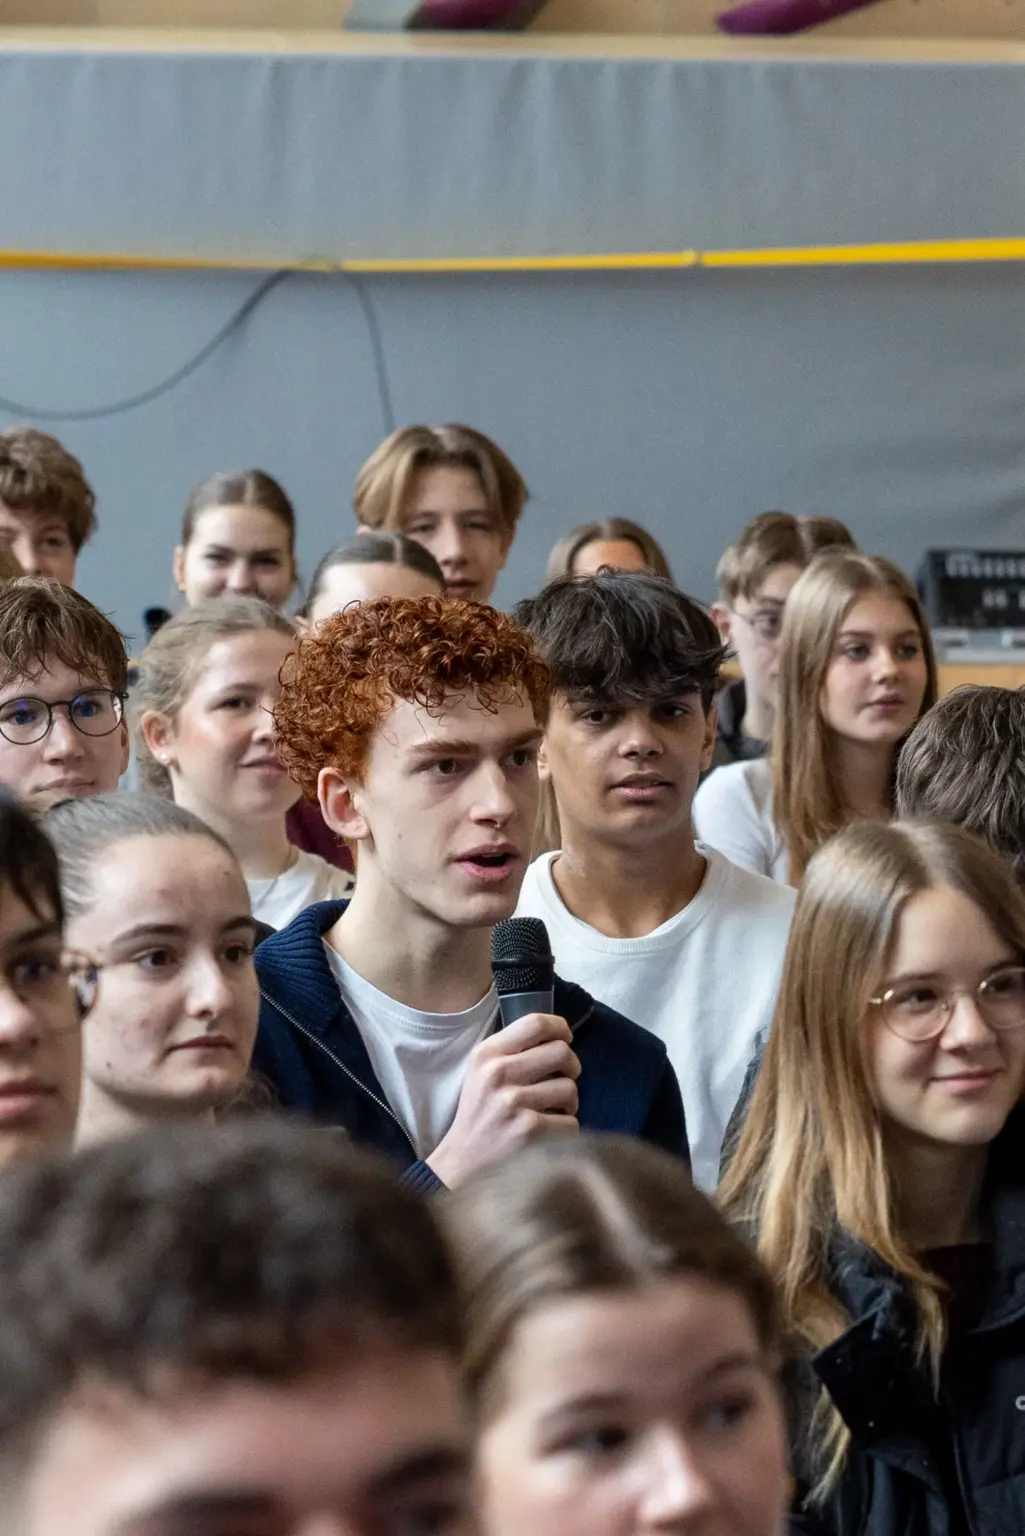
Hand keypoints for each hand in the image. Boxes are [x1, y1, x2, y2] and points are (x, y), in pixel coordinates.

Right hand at [427, 1012, 579, 1187]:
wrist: (462, 1163)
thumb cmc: (480, 1114)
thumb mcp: (482, 1072)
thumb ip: (513, 1050)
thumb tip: (559, 1037)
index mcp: (487, 1054)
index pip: (535, 1023)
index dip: (560, 1027)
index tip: (565, 1038)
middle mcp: (498, 1073)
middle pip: (561, 1052)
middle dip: (572, 1066)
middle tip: (564, 1078)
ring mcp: (513, 1103)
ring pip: (570, 1088)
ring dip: (569, 1102)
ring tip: (554, 1110)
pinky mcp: (529, 1131)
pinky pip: (571, 1121)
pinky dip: (565, 1128)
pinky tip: (549, 1132)